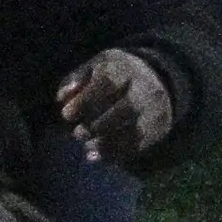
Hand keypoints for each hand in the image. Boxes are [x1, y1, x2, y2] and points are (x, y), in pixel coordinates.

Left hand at [56, 48, 174, 166]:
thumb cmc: (116, 74)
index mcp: (126, 68)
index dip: (85, 101)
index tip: (67, 115)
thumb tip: (63, 99)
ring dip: (105, 144)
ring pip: (134, 131)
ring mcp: (155, 111)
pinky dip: (114, 154)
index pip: (107, 84)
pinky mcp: (158, 130)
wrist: (158, 80)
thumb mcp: (96, 66)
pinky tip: (95, 155)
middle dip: (96, 125)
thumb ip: (76, 79)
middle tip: (78, 133)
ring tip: (87, 145)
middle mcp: (145, 89)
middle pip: (125, 109)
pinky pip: (138, 146)